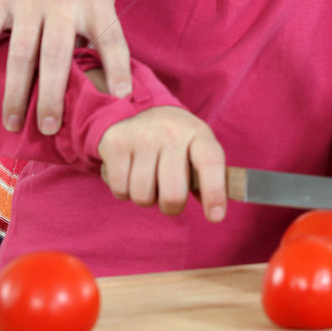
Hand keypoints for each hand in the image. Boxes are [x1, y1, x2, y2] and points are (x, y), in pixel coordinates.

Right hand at [0, 0, 130, 134]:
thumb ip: (97, 29)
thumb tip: (106, 78)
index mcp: (94, 3)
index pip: (112, 39)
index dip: (119, 69)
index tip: (122, 97)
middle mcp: (62, 5)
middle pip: (58, 56)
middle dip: (54, 95)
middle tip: (51, 127)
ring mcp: (28, 3)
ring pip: (20, 54)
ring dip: (16, 92)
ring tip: (13, 123)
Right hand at [98, 106, 227, 219]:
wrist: (142, 113)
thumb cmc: (178, 143)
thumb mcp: (198, 150)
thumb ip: (208, 178)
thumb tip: (214, 211)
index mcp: (198, 133)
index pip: (210, 163)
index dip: (215, 193)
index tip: (215, 217)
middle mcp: (171, 131)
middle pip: (173, 194)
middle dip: (171, 206)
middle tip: (169, 196)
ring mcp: (142, 134)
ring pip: (143, 196)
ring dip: (145, 198)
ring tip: (149, 179)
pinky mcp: (116, 142)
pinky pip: (120, 190)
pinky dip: (124, 191)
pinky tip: (129, 173)